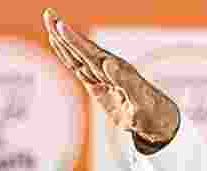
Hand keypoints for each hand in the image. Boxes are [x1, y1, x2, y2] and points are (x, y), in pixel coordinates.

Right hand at [41, 8, 179, 146]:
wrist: (158, 121)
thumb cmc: (152, 111)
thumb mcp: (140, 99)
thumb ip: (126, 81)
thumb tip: (109, 63)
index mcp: (117, 70)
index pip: (91, 53)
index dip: (75, 40)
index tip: (61, 26)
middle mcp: (108, 69)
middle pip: (81, 49)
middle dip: (64, 33)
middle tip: (49, 13)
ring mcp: (103, 76)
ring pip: (77, 56)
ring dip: (63, 41)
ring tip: (50, 24)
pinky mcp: (98, 85)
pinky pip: (79, 68)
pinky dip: (67, 57)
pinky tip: (60, 48)